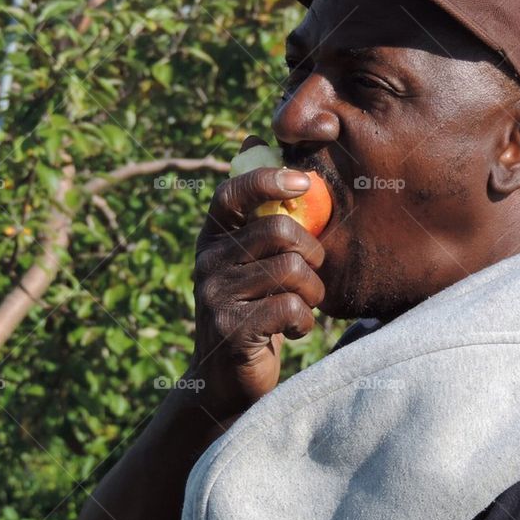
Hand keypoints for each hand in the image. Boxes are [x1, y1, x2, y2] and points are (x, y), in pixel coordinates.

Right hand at [188, 136, 325, 415]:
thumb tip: (255, 138)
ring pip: (291, 270)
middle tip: (313, 272)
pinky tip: (296, 329)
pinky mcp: (231, 329)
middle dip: (312, 251)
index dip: (268, 180)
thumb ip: (258, 214)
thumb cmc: (252, 309)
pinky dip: (305, 321)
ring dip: (313, 291)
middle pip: (278, 231)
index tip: (304, 183)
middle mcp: (206, 261)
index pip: (233, 192)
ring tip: (307, 304)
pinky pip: (290, 308)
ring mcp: (214, 296)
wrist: (226, 380)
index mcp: (213, 237)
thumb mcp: (251, 260)